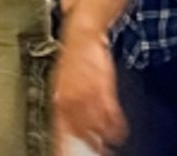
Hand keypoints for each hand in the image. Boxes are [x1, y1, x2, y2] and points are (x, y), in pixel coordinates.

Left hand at [53, 27, 127, 154]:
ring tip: (106, 148)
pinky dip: (115, 125)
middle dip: (86, 147)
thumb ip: (64, 104)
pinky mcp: (103, 88)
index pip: (60, 130)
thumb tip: (66, 126)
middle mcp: (70, 99)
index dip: (63, 147)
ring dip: (102, 139)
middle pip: (78, 133)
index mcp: (58, 99)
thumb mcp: (62, 83)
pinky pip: (111, 114)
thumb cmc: (74, 59)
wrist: (82, 34)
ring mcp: (86, 94)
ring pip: (95, 127)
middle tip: (94, 154)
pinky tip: (117, 131)